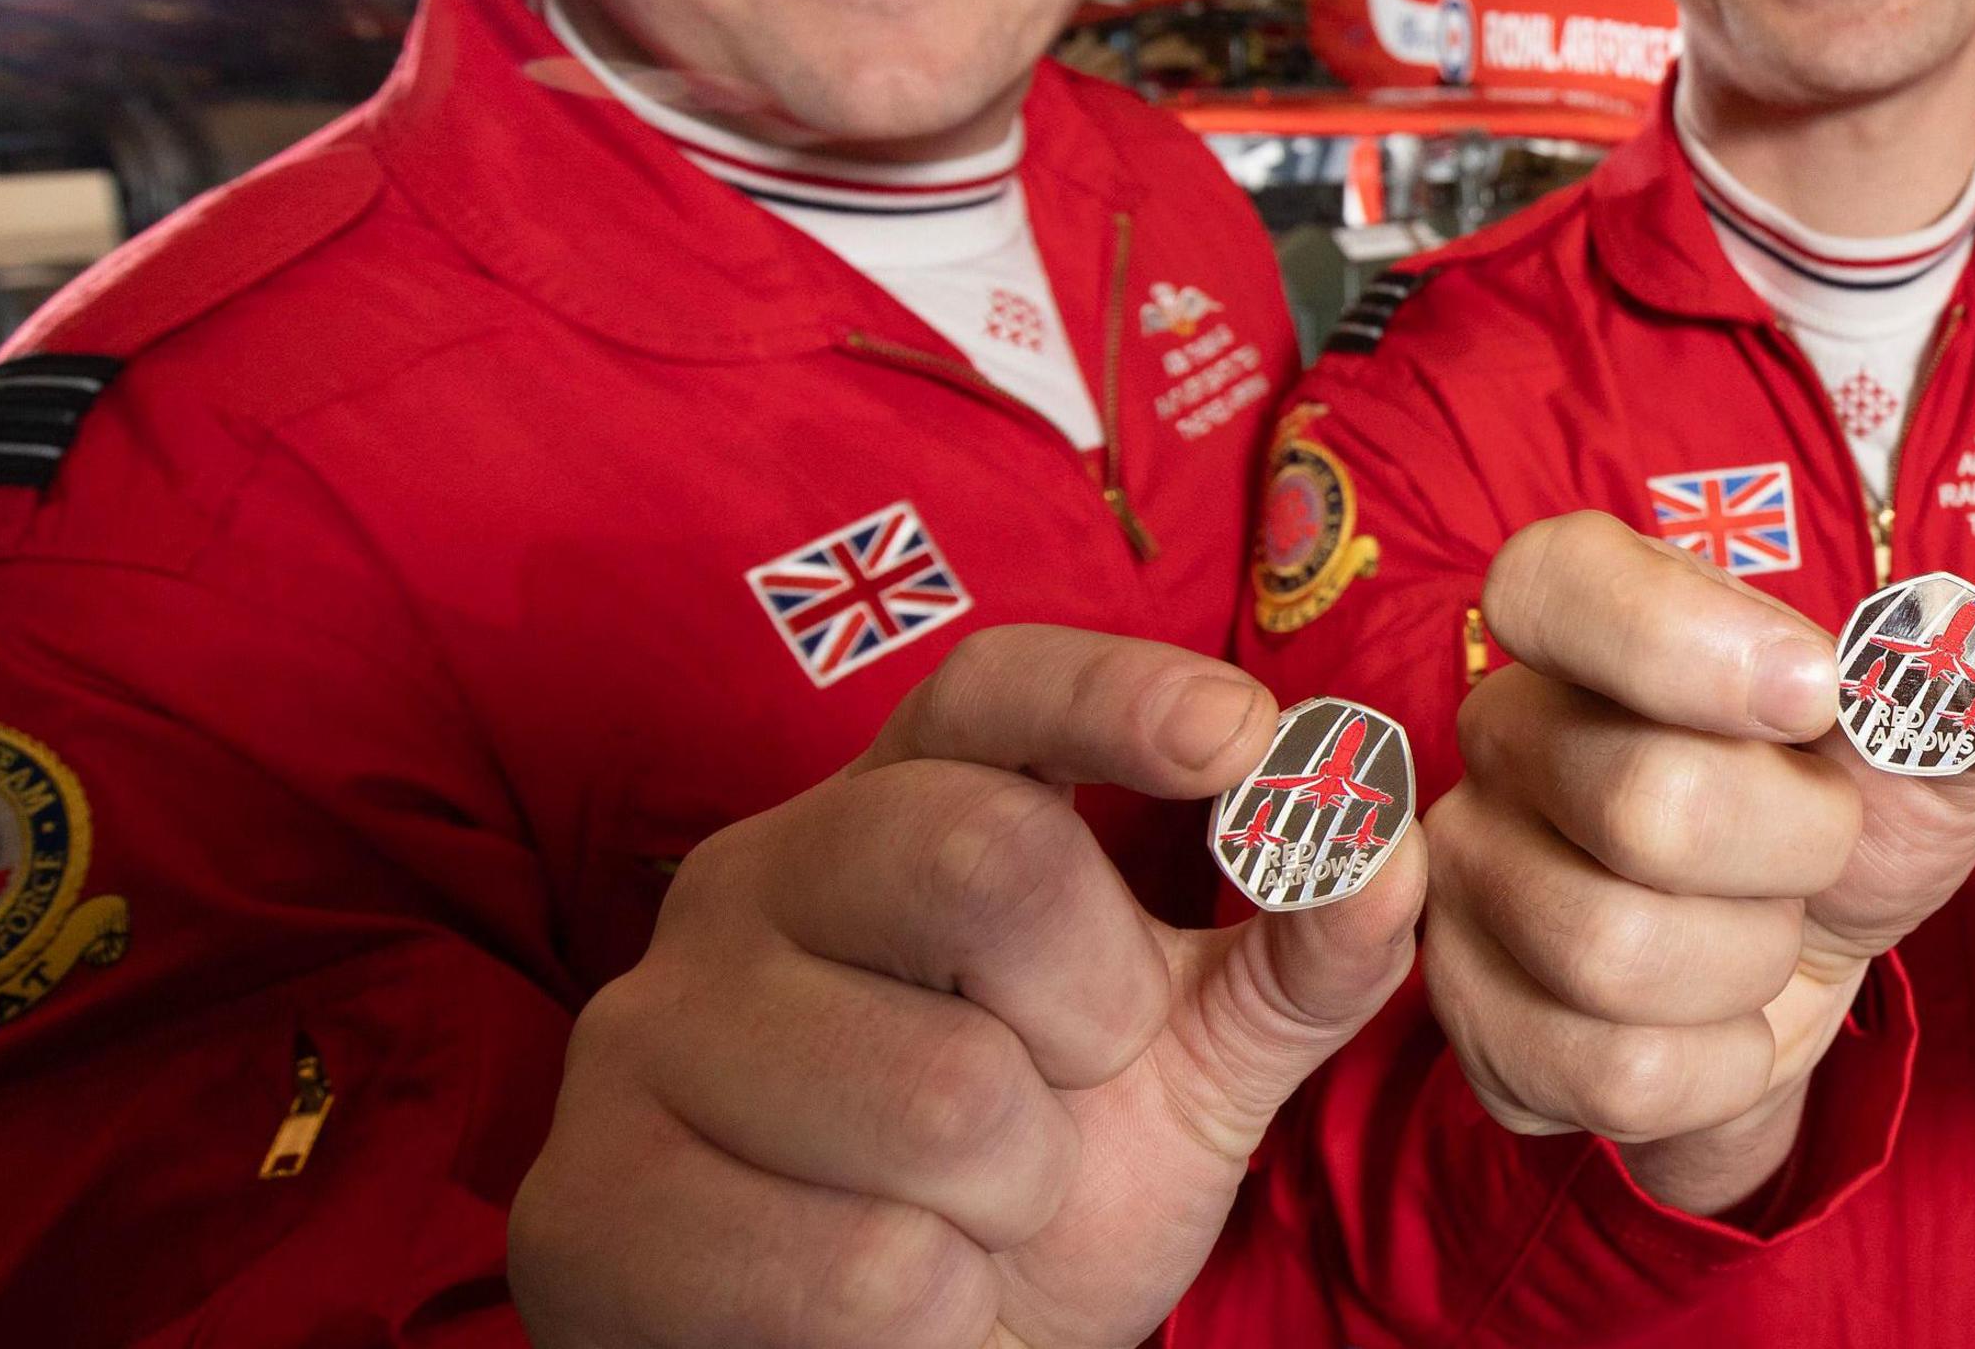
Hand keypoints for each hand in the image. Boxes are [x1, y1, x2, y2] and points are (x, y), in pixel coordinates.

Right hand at [508, 624, 1423, 1347]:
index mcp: (901, 807)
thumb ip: (1300, 955)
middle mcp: (757, 877)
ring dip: (1018, 1198)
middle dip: (1094, 1005)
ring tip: (971, 1218)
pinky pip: (852, 1263)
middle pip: (983, 856)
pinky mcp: (589, 1201)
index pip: (995, 688)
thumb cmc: (1029, 1189)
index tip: (1243, 736)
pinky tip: (899, 1304)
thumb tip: (1385, 848)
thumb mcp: (1190, 1060)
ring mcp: (650, 1032)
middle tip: (1075, 1085)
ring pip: (936, 1093)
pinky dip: (933, 1315)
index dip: (1117, 692)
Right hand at [1425, 511, 1974, 1213]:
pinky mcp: (1474, 1017)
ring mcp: (1471, 878)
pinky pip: (1610, 1071)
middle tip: (1816, 846)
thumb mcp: (1935, 733)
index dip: (1682, 640)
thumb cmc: (1852, 807)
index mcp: (1595, 621)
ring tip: (1764, 932)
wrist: (1802, 963)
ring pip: (1616, 952)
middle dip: (1797, 850)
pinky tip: (1726, 1023)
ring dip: (1754, 963)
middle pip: (1644, 803)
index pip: (1558, 580)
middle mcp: (1505, 733)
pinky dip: (1720, 1066)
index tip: (1819, 694)